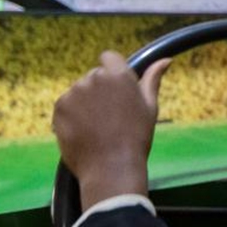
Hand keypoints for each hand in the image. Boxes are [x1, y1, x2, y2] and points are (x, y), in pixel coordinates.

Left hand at [52, 51, 171, 209]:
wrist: (111, 168)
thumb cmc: (136, 138)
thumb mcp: (150, 107)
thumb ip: (153, 79)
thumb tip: (166, 59)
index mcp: (118, 75)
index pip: (109, 57)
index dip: (111, 71)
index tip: (115, 91)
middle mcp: (94, 78)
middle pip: (93, 76)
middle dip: (99, 90)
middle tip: (108, 116)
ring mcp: (74, 92)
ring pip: (79, 91)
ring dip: (84, 102)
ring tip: (95, 127)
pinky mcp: (60, 107)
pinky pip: (65, 104)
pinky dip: (71, 115)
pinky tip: (83, 131)